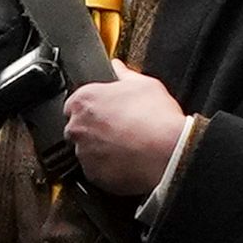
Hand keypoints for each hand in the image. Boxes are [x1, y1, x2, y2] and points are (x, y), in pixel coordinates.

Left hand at [63, 70, 191, 199]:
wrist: (168, 153)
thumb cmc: (156, 118)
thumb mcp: (144, 85)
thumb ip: (124, 74)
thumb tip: (118, 66)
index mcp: (85, 100)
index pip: (74, 103)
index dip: (92, 107)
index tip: (105, 111)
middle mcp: (78, 126)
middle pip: (77, 127)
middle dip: (93, 128)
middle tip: (118, 128)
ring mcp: (83, 152)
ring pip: (85, 150)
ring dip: (99, 148)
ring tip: (125, 145)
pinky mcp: (92, 175)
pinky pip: (95, 170)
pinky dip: (106, 167)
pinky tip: (126, 160)